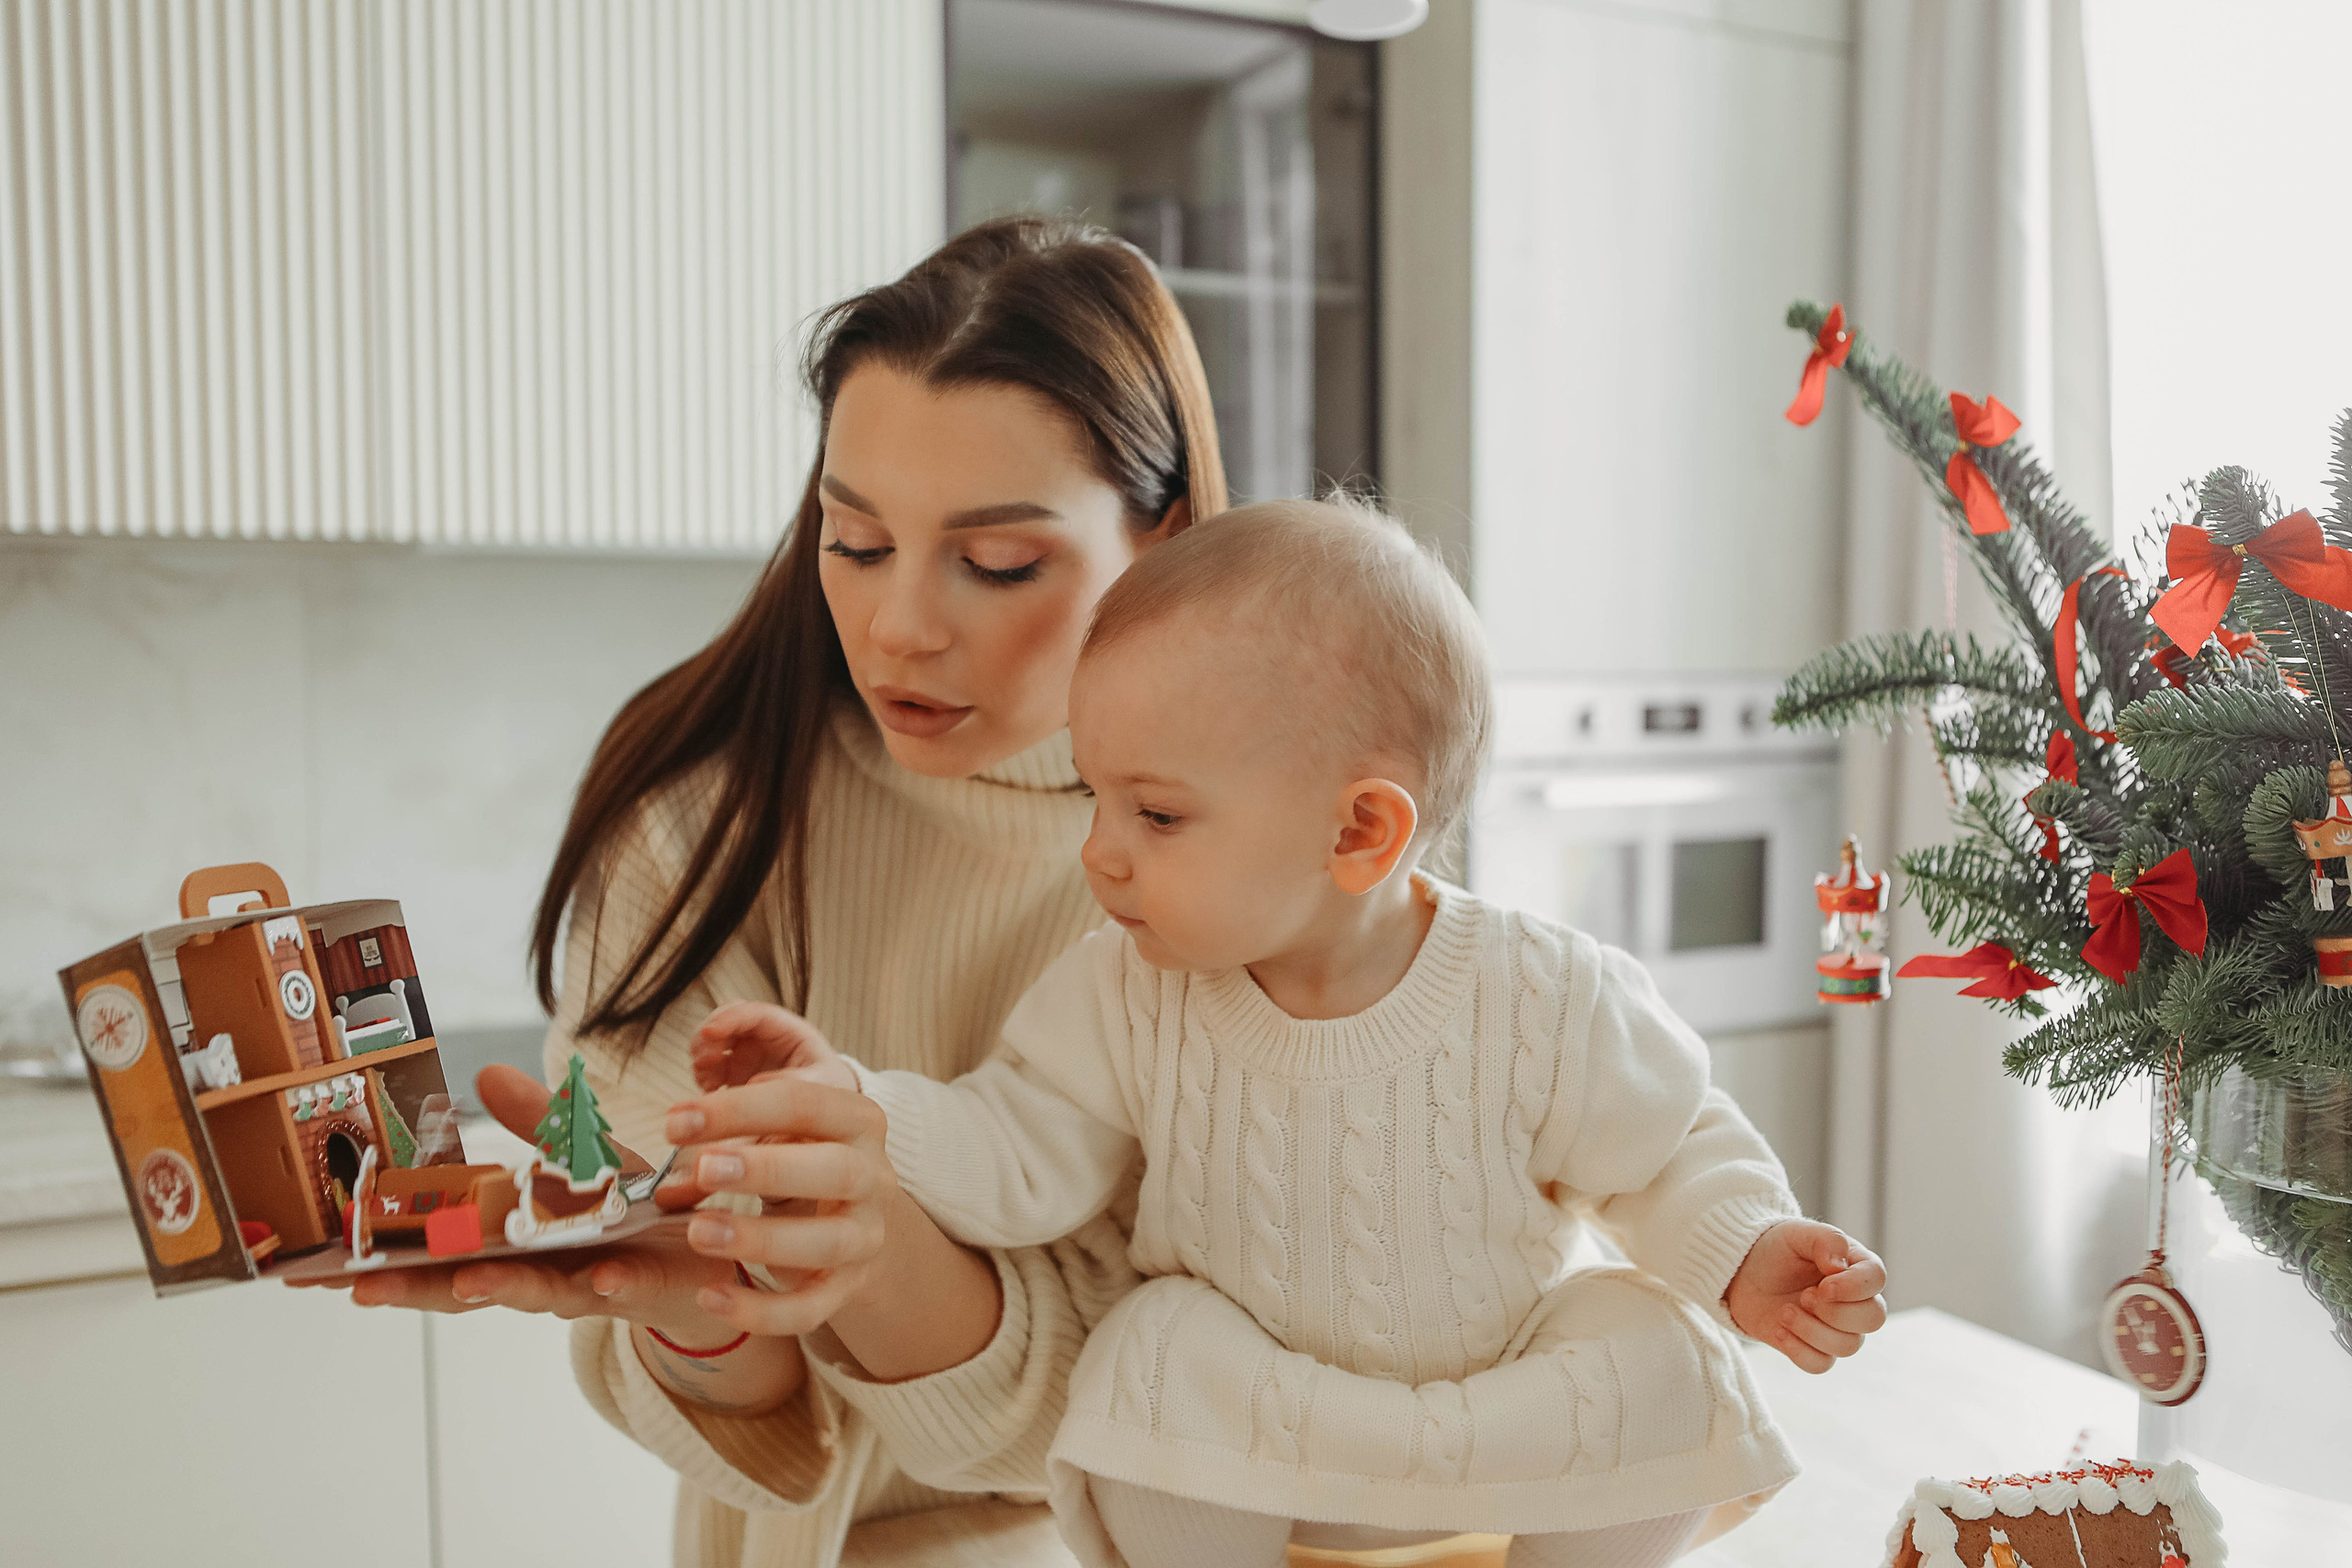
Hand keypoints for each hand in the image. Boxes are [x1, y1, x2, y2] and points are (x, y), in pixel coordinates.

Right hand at [293, 1064, 744, 1351]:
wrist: (713, 1250)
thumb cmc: (636, 1212)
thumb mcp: (584, 1157)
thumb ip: (538, 1124)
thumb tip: (483, 1073)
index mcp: (516, 1241)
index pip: (437, 1255)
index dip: (381, 1264)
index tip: (316, 1271)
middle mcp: (542, 1271)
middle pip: (468, 1285)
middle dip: (415, 1288)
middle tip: (358, 1289)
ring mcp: (590, 1283)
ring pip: (540, 1292)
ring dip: (503, 1288)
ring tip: (468, 1283)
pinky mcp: (646, 1285)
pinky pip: (628, 1288)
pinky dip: (612, 1284)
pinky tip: (601, 1278)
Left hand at [657, 1071, 895, 1337]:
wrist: (859, 1225)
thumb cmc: (803, 1164)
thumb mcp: (779, 1136)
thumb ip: (727, 1142)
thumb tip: (666, 1174)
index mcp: (857, 1123)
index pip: (804, 1105)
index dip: (739, 1110)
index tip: (674, 1122)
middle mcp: (872, 1177)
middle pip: (835, 1169)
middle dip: (768, 1168)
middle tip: (704, 1169)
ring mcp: (865, 1237)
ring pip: (827, 1242)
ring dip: (762, 1237)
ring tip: (698, 1232)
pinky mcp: (848, 1288)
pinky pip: (811, 1309)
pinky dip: (761, 1310)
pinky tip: (710, 1298)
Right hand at [690, 1001, 857, 1094]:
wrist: (829, 1109)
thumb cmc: (829, 1088)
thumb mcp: (822, 1085)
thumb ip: (794, 1082)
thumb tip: (756, 1084)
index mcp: (789, 1030)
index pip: (755, 1013)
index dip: (730, 1017)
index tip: (710, 1031)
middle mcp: (762, 1037)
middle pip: (725, 1021)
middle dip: (708, 1035)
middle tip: (704, 1061)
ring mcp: (746, 1053)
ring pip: (712, 1041)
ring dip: (701, 1055)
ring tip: (706, 1080)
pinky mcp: (733, 1073)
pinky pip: (710, 1067)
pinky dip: (703, 1075)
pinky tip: (709, 1091)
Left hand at [1723, 1219, 1888, 1372]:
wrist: (1743, 1271)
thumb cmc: (1776, 1249)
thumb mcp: (1797, 1233)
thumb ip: (1825, 1240)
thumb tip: (1840, 1266)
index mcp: (1855, 1266)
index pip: (1876, 1278)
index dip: (1854, 1287)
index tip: (1824, 1285)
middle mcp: (1853, 1300)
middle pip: (1873, 1319)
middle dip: (1836, 1312)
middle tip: (1804, 1296)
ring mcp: (1835, 1328)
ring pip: (1847, 1346)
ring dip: (1812, 1330)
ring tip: (1785, 1312)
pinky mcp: (1813, 1348)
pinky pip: (1820, 1364)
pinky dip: (1798, 1350)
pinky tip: (1779, 1330)